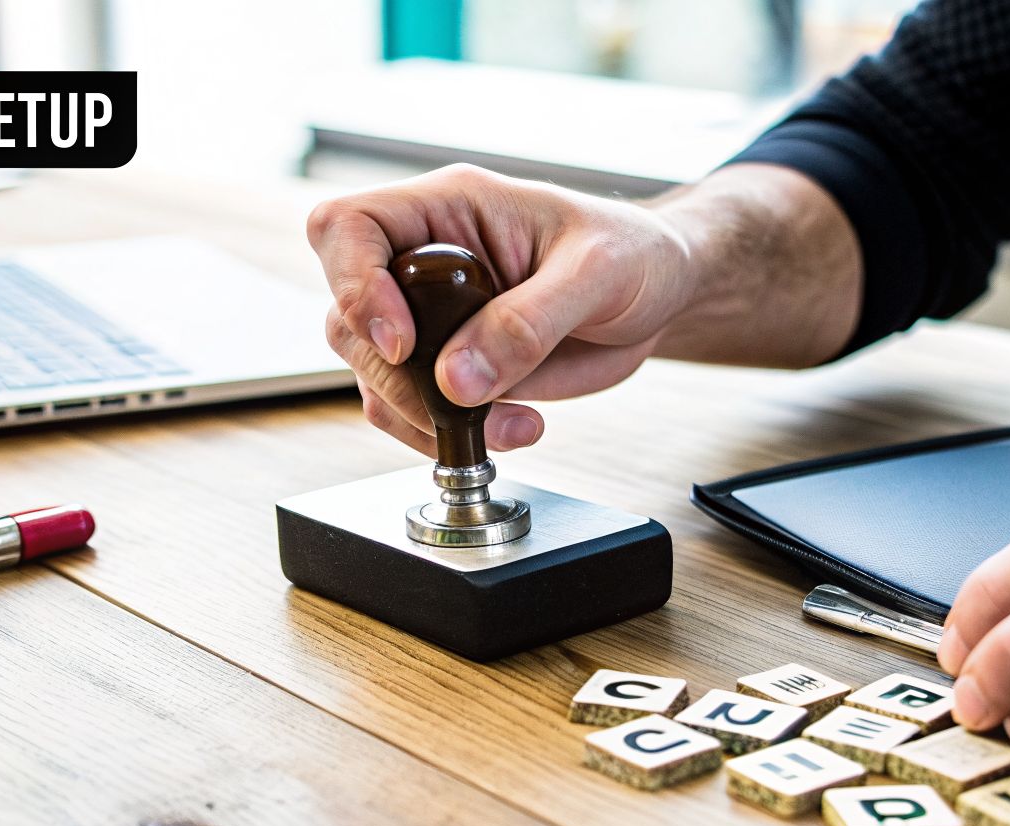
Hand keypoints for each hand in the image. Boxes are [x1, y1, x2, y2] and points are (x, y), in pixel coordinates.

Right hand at [306, 164, 695, 455]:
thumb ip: (526, 322)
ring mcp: (433, 318)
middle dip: (396, 376)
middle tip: (459, 400)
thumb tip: (457, 381)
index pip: (348, 228)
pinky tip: (508, 427)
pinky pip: (411, 409)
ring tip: (506, 421)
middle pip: (348, 316)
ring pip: (372, 373)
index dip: (353, 285)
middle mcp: (425, 261)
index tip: (401, 343)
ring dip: (422, 415)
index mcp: (447, 208)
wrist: (661, 295)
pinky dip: (444, 433)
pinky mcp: (451, 367)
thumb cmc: (633, 252)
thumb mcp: (595, 271)